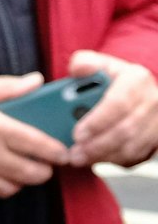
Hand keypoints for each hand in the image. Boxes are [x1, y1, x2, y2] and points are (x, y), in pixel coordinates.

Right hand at [0, 73, 67, 203]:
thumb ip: (8, 87)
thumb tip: (37, 81)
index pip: (39, 145)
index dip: (57, 152)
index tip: (63, 153)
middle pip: (31, 173)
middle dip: (43, 171)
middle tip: (43, 164)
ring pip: (11, 189)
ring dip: (18, 182)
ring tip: (16, 171)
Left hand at [67, 50, 157, 167]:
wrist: (134, 91)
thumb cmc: (110, 78)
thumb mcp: (97, 64)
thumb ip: (84, 63)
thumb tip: (79, 69)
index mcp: (137, 79)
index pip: (119, 103)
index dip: (97, 121)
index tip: (77, 134)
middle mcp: (152, 101)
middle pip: (125, 129)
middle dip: (97, 145)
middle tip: (74, 153)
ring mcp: (157, 121)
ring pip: (131, 146)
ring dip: (103, 155)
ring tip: (79, 158)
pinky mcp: (156, 138)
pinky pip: (136, 155)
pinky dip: (114, 160)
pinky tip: (95, 160)